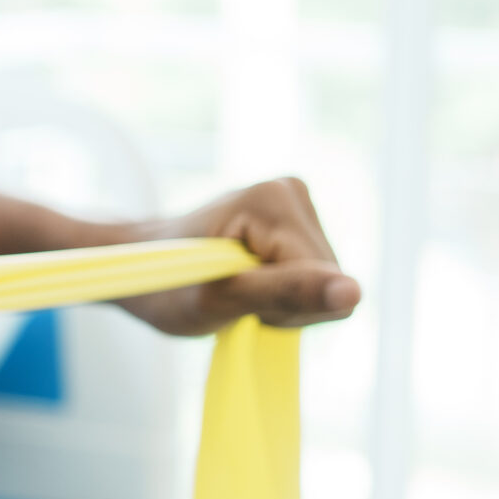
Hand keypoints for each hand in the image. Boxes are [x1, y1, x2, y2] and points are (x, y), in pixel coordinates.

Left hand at [118, 177, 361, 336]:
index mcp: (276, 200)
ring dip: (284, 301)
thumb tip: (355, 294)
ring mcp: (298, 203)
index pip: (325, 280)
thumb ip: (290, 293)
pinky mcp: (300, 221)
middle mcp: (293, 191)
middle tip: (235, 299)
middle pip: (331, 278)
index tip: (237, 299)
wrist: (143, 266)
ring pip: (327, 282)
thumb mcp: (224, 299)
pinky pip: (319, 277)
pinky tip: (253, 283)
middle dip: (286, 304)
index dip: (285, 308)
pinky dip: (286, 293)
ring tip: (239, 290)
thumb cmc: (169, 285)